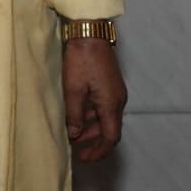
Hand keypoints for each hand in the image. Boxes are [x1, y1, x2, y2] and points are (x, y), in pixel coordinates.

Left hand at [60, 34, 125, 162]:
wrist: (90, 32)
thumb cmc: (81, 60)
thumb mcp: (73, 90)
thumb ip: (75, 115)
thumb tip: (74, 134)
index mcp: (111, 104)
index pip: (110, 137)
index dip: (99, 151)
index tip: (85, 158)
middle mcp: (118, 100)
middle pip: (109, 129)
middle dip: (94, 142)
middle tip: (77, 150)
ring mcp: (115, 91)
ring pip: (106, 118)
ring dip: (92, 129)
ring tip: (74, 134)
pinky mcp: (110, 84)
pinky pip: (104, 107)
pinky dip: (93, 116)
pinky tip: (78, 116)